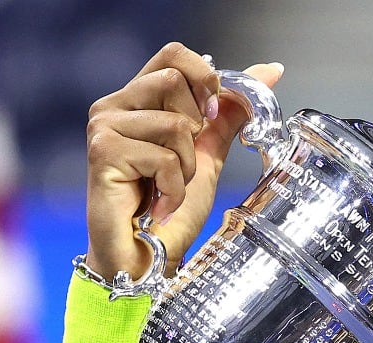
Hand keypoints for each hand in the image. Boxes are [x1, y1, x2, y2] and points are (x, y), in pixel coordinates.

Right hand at [84, 43, 282, 280]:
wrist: (145, 258)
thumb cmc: (168, 211)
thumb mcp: (207, 155)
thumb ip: (229, 113)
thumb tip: (269, 70)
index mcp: (135, 100)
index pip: (173, 54)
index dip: (203, 78)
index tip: (212, 115)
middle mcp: (113, 106)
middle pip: (175, 81)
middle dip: (195, 131)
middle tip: (179, 166)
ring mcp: (104, 127)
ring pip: (175, 124)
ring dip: (186, 167)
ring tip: (167, 190)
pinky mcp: (103, 152)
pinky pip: (164, 157)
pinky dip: (173, 189)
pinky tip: (158, 205)